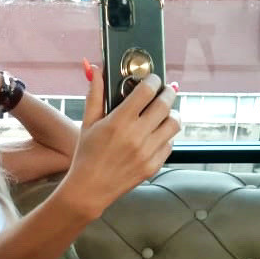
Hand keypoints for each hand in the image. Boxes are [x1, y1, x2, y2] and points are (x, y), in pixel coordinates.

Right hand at [62, 66, 179, 217]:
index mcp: (119, 122)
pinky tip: (157, 134)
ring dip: (172, 114)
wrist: (89, 189)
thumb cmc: (86, 155)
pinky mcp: (153, 166)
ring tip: (165, 113)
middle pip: (165, 104)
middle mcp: (136, 136)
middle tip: (166, 91)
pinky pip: (170, 144)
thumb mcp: (87, 123)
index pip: (147, 91)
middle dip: (168, 93)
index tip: (153, 80)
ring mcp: (147, 152)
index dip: (153, 81)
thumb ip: (95, 94)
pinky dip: (166, 136)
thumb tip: (95, 69)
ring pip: (174, 124)